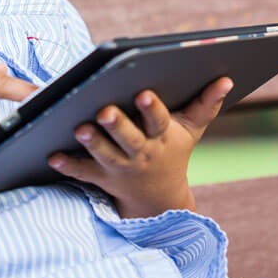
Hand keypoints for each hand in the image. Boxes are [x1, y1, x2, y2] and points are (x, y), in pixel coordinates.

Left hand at [47, 77, 232, 217]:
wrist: (160, 200)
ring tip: (78, 128)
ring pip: (104, 154)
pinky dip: (68, 165)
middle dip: (117, 125)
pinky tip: (52, 155)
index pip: (159, 121)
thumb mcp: (191, 130)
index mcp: (162, 137)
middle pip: (128, 139)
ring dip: (91, 143)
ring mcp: (120, 167)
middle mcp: (141, 153)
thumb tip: (226, 78)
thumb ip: (206, 104)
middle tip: (104, 111)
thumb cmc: (172, 150)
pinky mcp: (101, 178)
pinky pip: (82, 172)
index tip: (144, 94)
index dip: (152, 109)